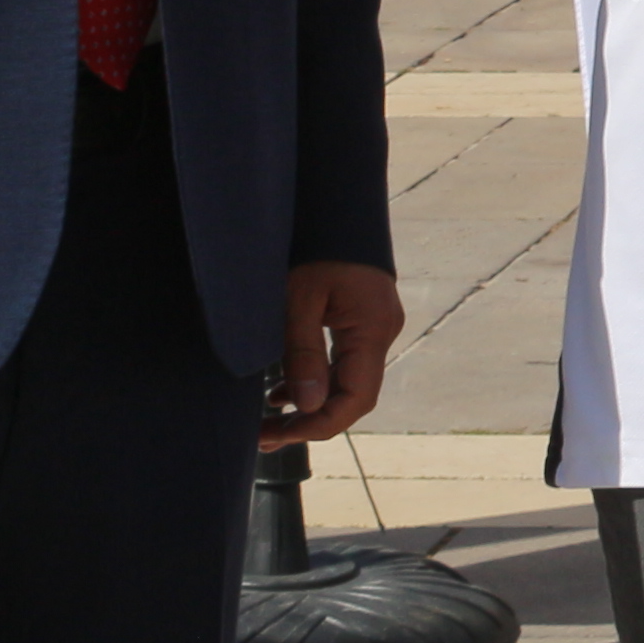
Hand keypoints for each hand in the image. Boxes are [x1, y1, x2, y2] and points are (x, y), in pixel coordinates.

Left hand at [264, 263, 402, 448]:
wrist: (337, 205)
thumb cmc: (314, 246)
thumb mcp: (298, 300)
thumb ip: (303, 354)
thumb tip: (308, 407)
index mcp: (372, 329)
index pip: (356, 398)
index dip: (319, 425)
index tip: (278, 435)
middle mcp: (381, 332)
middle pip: (352, 395)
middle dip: (309, 421)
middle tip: (262, 437)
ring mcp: (374, 326)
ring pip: (346, 381)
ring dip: (310, 405)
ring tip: (266, 422)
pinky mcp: (362, 320)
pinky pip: (343, 363)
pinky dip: (314, 383)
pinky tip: (281, 393)